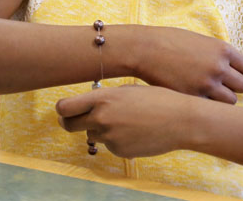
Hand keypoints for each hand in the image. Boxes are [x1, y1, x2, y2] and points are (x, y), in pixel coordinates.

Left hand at [56, 85, 197, 157]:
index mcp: (103, 98)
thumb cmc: (157, 99)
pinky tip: (135, 132)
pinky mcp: (120, 152)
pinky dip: (117, 139)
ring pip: (92, 134)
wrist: (181, 120)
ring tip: (124, 121)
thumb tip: (88, 104)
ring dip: (100, 129)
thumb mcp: (127, 90)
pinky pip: (110, 145)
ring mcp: (110, 137)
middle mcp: (102, 118)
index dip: (62, 109)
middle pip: (68, 125)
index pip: (64, 107)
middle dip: (68, 122)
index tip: (65, 109)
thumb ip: (104, 97)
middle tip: (73, 120)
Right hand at [132, 26, 242, 103]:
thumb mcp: (201, 41)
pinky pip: (211, 108)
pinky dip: (207, 105)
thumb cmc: (170, 42)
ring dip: (222, 99)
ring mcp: (206, 84)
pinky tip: (197, 98)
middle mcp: (218, 67)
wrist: (145, 49)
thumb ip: (219, 54)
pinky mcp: (192, 97)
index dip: (242, 73)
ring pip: (230, 101)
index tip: (234, 75)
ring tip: (209, 94)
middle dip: (234, 87)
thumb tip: (234, 68)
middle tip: (222, 86)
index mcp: (222, 50)